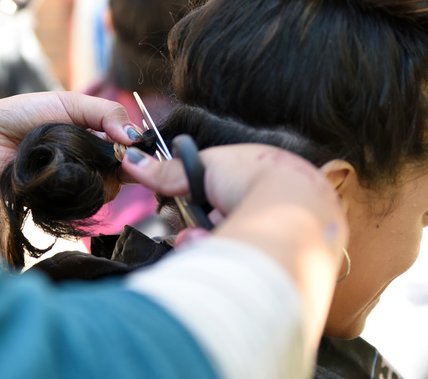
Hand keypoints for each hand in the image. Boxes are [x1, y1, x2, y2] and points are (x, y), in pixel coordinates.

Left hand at [0, 92, 142, 203]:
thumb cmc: (22, 116)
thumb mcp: (70, 103)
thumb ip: (107, 113)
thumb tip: (135, 136)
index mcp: (94, 137)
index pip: (128, 148)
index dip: (139, 150)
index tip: (143, 150)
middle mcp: (89, 163)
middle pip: (124, 172)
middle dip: (126, 165)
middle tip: (120, 159)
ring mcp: (76, 185)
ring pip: (108, 189)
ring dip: (101, 176)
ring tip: (78, 161)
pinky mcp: (63, 204)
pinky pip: (85, 203)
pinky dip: (82, 191)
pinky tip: (67, 178)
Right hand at [123, 143, 347, 342]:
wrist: (296, 210)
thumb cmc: (258, 177)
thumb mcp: (207, 167)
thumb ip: (169, 172)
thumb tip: (132, 161)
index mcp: (258, 180)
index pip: (217, 196)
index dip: (196, 203)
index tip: (185, 205)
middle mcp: (271, 208)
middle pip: (219, 225)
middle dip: (198, 229)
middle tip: (195, 229)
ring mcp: (278, 237)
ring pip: (227, 248)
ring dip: (207, 246)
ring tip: (205, 241)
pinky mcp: (280, 266)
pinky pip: (241, 267)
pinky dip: (225, 262)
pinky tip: (223, 257)